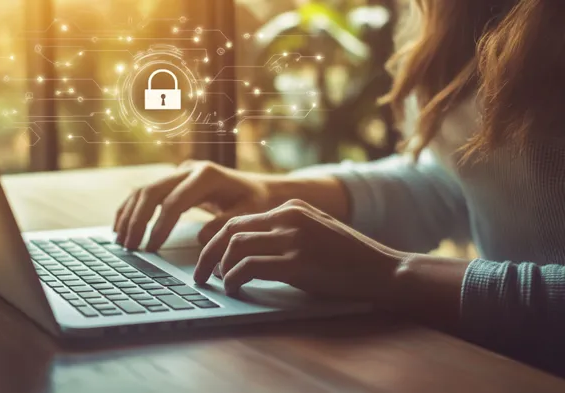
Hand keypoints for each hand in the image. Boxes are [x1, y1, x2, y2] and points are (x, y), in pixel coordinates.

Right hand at [114, 161, 274, 250]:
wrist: (262, 188)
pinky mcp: (174, 180)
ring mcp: (180, 173)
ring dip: (130, 215)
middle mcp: (189, 169)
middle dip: (138, 220)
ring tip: (121, 241)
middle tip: (130, 247)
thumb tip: (201, 239)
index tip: (151, 248)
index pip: (175, 201)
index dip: (160, 226)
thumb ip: (225, 225)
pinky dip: (132, 209)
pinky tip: (121, 227)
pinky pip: (146, 192)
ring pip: (145, 190)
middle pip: (153, 191)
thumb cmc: (256, 203)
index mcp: (207, 176)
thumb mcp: (248, 214)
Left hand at [194, 199, 407, 300]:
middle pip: (229, 230)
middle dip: (207, 253)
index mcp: (292, 208)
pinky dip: (234, 279)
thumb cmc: (350, 258)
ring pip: (235, 246)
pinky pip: (249, 267)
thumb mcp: (317, 231)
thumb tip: (248, 251)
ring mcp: (293, 239)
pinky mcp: (296, 263)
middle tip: (198, 275)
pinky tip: (233, 289)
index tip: (207, 257)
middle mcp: (289, 217)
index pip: (240, 219)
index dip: (216, 239)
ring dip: (219, 268)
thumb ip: (287, 232)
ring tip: (216, 284)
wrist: (383, 269)